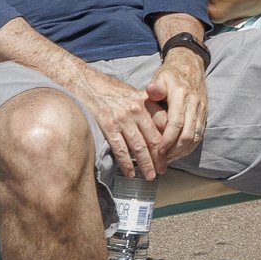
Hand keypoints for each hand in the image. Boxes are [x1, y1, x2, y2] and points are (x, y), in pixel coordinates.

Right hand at [68, 61, 169, 180]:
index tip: (172, 154)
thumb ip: (148, 108)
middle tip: (164, 170)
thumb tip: (162, 126)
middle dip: (160, 157)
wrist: (88, 84)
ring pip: (139, 147)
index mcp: (146, 102)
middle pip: (154, 139)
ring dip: (146, 164)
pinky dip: (127, 163)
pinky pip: (120, 149)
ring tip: (151, 176)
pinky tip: (131, 173)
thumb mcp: (135, 94)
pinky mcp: (109, 126)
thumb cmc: (112, 90)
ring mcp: (123, 119)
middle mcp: (137, 110)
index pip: (164, 125)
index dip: (169, 141)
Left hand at [150, 47, 208, 160]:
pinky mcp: (204, 114)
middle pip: (188, 134)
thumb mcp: (160, 76)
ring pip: (196, 137)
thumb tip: (151, 91)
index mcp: (182, 95)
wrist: (190, 65)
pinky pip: (199, 135)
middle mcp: (194, 103)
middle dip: (175, 150)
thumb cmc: (171, 74)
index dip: (168, 140)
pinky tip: (179, 152)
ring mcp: (201, 110)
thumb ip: (155, 87)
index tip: (158, 151)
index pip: (176, 123)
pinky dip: (189, 146)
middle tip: (162, 159)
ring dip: (183, 151)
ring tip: (169, 158)